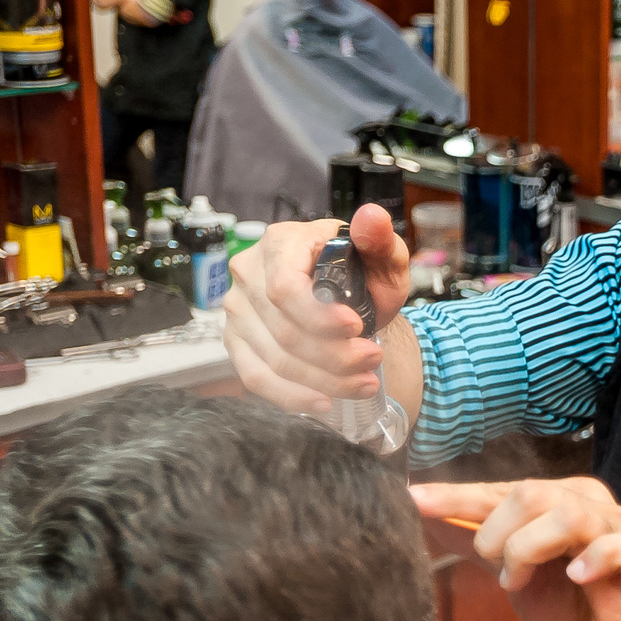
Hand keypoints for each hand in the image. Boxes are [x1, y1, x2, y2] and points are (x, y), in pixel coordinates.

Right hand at [220, 203, 410, 415]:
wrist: (349, 301)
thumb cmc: (362, 274)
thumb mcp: (382, 257)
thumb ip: (380, 241)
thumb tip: (371, 217)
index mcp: (280, 242)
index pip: (284, 287)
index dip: (318, 316)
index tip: (356, 327)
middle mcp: (249, 273)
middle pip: (284, 329)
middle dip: (335, 354)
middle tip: (373, 359)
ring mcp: (238, 311)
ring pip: (275, 359)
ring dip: (325, 379)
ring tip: (364, 381)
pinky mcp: (237, 343)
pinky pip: (256, 378)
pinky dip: (292, 396)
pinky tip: (324, 402)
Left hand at [412, 478, 620, 620]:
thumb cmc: (570, 606)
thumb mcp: (515, 572)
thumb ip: (477, 543)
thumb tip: (424, 516)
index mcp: (561, 497)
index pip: (501, 489)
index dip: (458, 497)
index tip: (414, 501)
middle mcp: (592, 503)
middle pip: (532, 493)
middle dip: (498, 535)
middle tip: (497, 571)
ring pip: (569, 516)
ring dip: (530, 551)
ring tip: (521, 582)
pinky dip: (595, 559)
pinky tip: (576, 577)